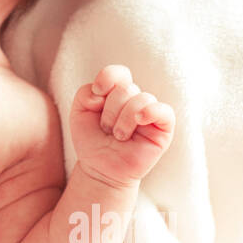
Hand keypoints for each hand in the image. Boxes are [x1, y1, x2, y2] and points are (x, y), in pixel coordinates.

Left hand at [69, 64, 174, 188]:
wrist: (100, 169)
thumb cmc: (91, 140)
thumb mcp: (78, 112)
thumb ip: (85, 93)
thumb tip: (102, 91)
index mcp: (116, 93)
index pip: (119, 73)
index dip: (108, 77)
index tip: (97, 93)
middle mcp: (135, 100)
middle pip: (126, 88)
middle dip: (110, 110)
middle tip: (106, 129)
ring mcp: (150, 113)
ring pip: (142, 99)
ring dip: (124, 119)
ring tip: (118, 136)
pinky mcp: (163, 129)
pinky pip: (164, 111)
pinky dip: (151, 112)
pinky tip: (139, 120)